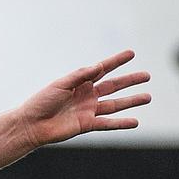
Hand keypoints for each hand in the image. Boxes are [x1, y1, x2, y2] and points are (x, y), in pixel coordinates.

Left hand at [18, 49, 151, 147]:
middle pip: (113, 86)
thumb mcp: (61, 84)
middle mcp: (87, 95)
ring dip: (131, 101)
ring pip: (115, 105)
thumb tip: (100, 66)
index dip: (117, 61)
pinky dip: (121, 123)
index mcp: (80, 83)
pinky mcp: (86, 125)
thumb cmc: (41, 102)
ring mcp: (88, 110)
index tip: (131, 53)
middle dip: (130, 81)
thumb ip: (81, 75)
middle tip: (147, 75)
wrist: (30, 124)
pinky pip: (107, 123)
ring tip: (148, 97)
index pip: (102, 69)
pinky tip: (135, 122)